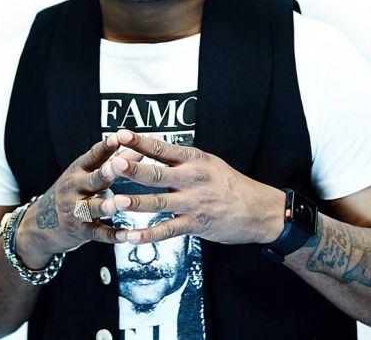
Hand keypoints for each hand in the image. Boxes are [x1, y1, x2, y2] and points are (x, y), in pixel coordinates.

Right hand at [15, 138, 140, 267]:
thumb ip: (115, 159)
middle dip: (105, 173)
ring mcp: (76, 210)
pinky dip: (112, 234)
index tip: (117, 138)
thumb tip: (139, 144)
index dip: (105, 147)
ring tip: (116, 204)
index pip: (93, 156)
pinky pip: (98, 233)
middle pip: (93, 179)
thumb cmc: (73, 191)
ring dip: (106, 205)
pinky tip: (126, 235)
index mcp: (78, 170)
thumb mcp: (86, 172)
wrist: (40, 224)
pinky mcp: (80, 231)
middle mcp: (75, 188)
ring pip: (93, 207)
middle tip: (118, 166)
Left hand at [96, 129, 285, 245]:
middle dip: (133, 170)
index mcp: (194, 159)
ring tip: (114, 201)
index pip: (162, 148)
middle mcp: (192, 179)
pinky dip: (147, 235)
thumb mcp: (208, 162)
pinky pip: (167, 230)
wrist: (257, 209)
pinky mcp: (196, 225)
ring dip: (135, 203)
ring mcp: (193, 203)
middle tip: (113, 165)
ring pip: (159, 203)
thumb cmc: (229, 183)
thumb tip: (152, 148)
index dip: (140, 142)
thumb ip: (181, 158)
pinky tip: (129, 236)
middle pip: (157, 174)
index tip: (121, 135)